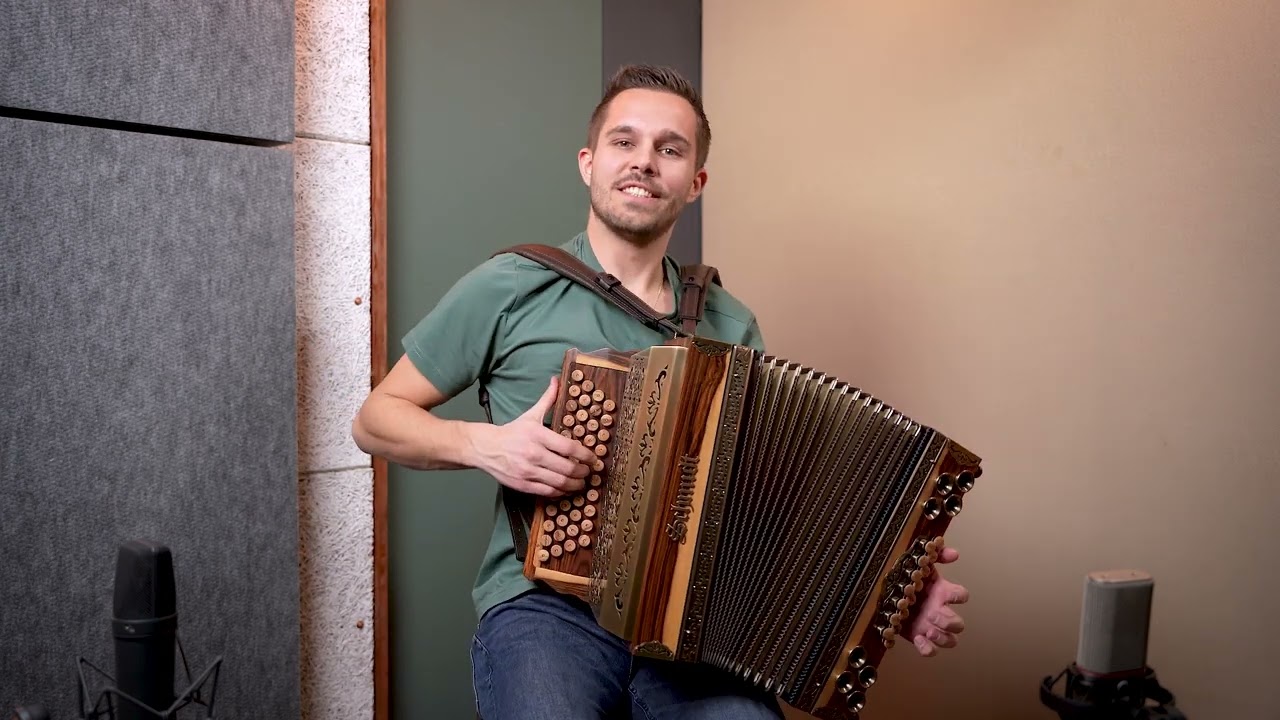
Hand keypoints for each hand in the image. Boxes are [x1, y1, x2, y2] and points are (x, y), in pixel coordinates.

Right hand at [469, 376, 596, 496]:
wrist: (486, 448)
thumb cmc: (512, 432)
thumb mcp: (530, 414)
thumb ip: (547, 399)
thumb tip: (557, 380)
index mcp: (538, 435)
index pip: (569, 447)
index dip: (586, 455)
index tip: (593, 458)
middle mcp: (534, 454)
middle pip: (568, 468)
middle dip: (583, 472)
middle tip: (589, 471)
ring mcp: (528, 471)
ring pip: (560, 482)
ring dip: (575, 484)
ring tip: (581, 482)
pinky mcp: (523, 485)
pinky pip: (548, 492)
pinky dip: (561, 492)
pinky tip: (566, 489)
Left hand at [904, 546, 968, 656]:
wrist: (884, 593)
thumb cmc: (905, 578)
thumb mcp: (918, 563)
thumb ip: (936, 555)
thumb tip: (955, 553)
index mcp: (941, 593)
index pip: (961, 596)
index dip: (958, 596)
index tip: (946, 595)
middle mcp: (939, 611)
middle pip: (959, 624)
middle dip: (948, 621)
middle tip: (931, 614)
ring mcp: (930, 626)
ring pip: (951, 641)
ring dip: (942, 637)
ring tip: (927, 630)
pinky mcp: (918, 637)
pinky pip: (931, 651)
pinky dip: (928, 649)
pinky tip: (918, 639)